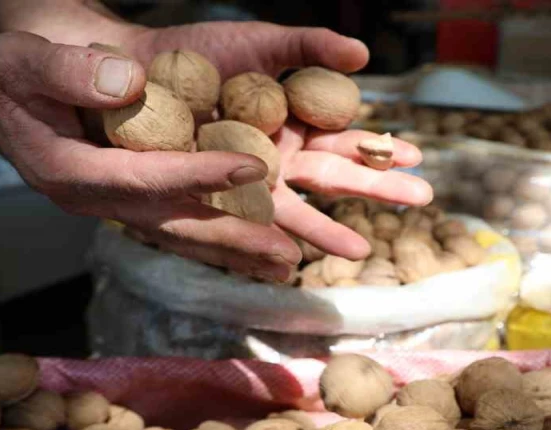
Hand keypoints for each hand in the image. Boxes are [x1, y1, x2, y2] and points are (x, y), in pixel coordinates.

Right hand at [0, 31, 301, 280]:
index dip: (198, 174)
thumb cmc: (5, 72)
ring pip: (181, 232)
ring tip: (288, 263)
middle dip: (231, 239)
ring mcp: (113, 203)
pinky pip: (180, 222)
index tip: (250, 166)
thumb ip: (70, 71)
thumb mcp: (21, 60)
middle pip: (171, 225)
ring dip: (235, 250)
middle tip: (287, 252)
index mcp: (66, 171)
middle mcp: (94, 199)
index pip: (143, 178)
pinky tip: (260, 247)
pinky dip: (220, 236)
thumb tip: (129, 82)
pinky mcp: (129, 197)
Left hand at [116, 22, 432, 263]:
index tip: (416, 155)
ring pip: (293, 210)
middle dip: (376, 190)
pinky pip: (243, 225)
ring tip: (360, 249)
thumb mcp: (261, 43)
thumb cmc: (197, 51)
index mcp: (293, 124)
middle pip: (333, 178)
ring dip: (327, 229)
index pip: (347, 141)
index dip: (380, 149)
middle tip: (422, 198)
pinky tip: (290, 264)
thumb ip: (309, 47)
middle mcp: (275, 158)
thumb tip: (363, 54)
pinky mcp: (208, 199)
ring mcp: (243, 183)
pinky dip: (266, 246)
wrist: (128, 65)